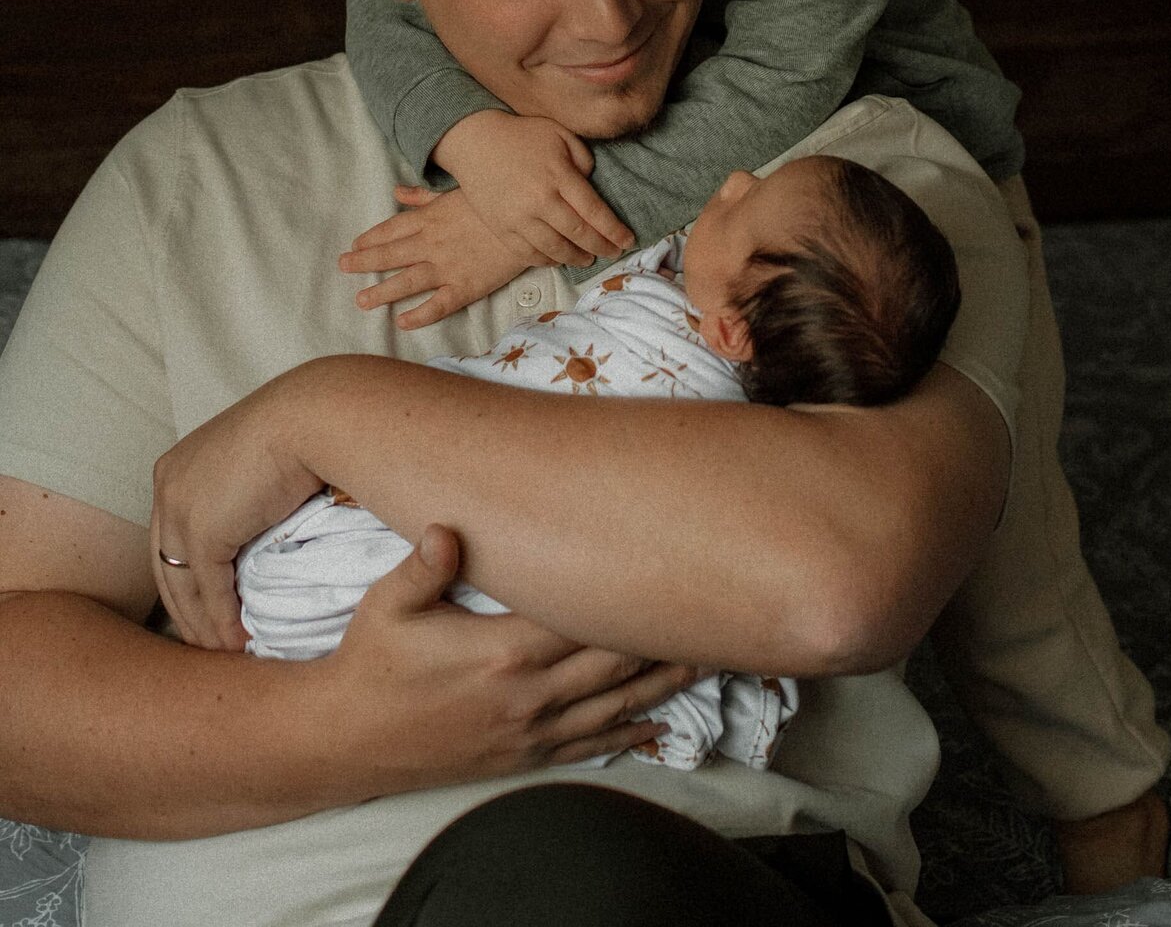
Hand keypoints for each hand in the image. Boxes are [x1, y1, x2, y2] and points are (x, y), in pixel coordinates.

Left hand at [152, 378, 322, 649]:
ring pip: (182, 585)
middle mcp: (167, 487)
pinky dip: (223, 620)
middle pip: (167, 566)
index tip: (204, 606)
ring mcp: (179, 509)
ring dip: (203, 626)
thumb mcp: (256, 461)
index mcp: (176, 468)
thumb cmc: (301, 429)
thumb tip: (256, 523)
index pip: (171, 537)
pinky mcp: (203, 531)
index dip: (186, 576)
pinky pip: (209, 589)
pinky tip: (239, 642)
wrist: (314, 417)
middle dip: (186, 610)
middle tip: (207, 643)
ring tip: (224, 653)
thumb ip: (242, 493)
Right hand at [316, 524, 696, 793]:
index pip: (584, 619)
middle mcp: (527, 695)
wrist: (347, 739)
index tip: (666, 567)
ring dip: (661, 685)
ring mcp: (528, 732)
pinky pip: (588, 747)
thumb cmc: (371, 662)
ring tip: (706, 662)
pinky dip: (628, 734)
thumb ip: (424, 565)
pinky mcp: (522, 756)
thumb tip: (448, 528)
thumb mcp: (388, 605)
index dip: (630, 598)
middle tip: (709, 609)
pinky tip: (659, 728)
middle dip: (662, 638)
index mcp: (503, 651)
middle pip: (614, 663)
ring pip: (613, 707)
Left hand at [340, 187, 544, 328]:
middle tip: (343, 269)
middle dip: (364, 263)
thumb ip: (424, 196)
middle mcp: (432, 244)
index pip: (391, 229)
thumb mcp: (457, 192)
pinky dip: (419, 315)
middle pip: (390, 255)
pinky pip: (438, 305)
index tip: (354, 246)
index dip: (370, 239)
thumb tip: (397, 191)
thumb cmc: (494, 204)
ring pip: (407, 281)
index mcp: (430, 219)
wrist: (531, 222)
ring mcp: (447, 267)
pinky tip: (402, 322)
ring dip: (382, 292)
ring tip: (362, 300)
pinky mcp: (466, 287)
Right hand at [436, 112, 633, 266]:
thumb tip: (593, 186)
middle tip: (614, 253)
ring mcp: (518, 219)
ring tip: (588, 258)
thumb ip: (584, 159)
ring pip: (555, 250)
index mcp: (558, 176)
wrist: (474, 142)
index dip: (614, 230)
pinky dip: (548, 261)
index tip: (628, 240)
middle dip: (602, 247)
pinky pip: (529, 255)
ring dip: (577, 258)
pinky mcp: (501, 229)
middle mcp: (540, 201)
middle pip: (579, 235)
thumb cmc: (521, 135)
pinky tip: (559, 258)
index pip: (594, 212)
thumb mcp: (560, 134)